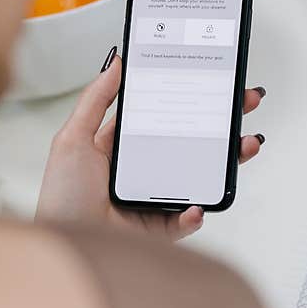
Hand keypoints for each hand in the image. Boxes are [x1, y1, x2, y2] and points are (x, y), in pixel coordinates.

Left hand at [36, 51, 265, 239]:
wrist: (63, 243)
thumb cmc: (61, 196)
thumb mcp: (73, 138)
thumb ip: (96, 99)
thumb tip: (116, 63)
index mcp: (125, 147)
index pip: (167, 116)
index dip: (191, 99)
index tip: (214, 81)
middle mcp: (145, 171)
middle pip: (193, 142)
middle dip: (223, 122)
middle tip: (245, 102)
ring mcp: (156, 199)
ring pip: (201, 176)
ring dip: (227, 161)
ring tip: (244, 145)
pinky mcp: (161, 228)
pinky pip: (187, 219)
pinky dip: (197, 212)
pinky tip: (198, 204)